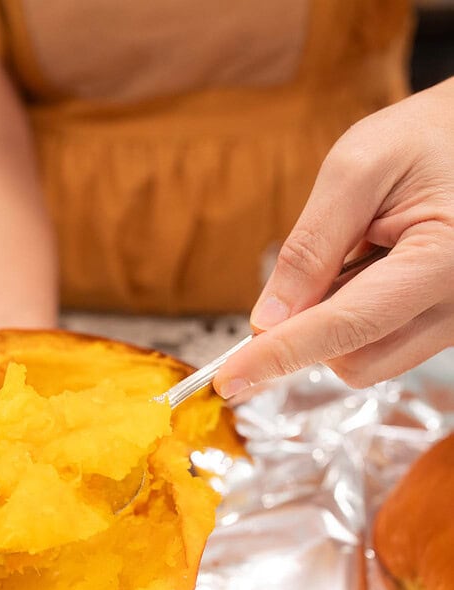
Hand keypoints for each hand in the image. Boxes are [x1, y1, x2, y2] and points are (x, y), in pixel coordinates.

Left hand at [214, 77, 453, 398]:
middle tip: (315, 267)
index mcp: (444, 260)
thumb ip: (310, 247)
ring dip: (334, 325)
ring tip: (358, 255)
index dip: (281, 355)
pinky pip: (382, 347)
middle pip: (355, 363)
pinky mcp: (444, 329)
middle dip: (310, 333)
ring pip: (367, 363)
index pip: (347, 328)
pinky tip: (372, 271)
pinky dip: (356, 322)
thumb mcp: (357, 169)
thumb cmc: (426, 138)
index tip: (229, 379)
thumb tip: (266, 321)